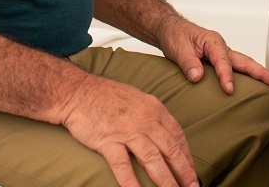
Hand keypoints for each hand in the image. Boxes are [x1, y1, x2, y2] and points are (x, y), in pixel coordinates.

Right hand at [58, 74, 199, 186]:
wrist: (77, 91)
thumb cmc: (106, 95)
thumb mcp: (137, 99)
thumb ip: (152, 116)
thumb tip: (164, 135)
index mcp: (154, 109)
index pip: (178, 136)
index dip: (186, 156)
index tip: (191, 171)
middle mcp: (145, 120)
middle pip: (170, 150)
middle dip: (183, 172)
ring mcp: (127, 130)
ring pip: (153, 159)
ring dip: (166, 180)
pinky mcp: (109, 140)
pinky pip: (123, 166)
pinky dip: (131, 182)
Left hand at [155, 15, 268, 94]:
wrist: (170, 29)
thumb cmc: (175, 36)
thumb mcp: (177, 48)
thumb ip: (187, 62)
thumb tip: (198, 77)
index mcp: (213, 42)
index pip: (223, 61)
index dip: (226, 76)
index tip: (229, 90)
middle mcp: (221, 47)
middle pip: (244, 61)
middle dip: (261, 72)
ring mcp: (222, 54)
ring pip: (244, 64)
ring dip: (258, 74)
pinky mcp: (220, 61)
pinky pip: (237, 69)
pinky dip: (247, 77)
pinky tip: (254, 87)